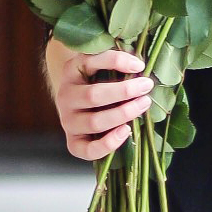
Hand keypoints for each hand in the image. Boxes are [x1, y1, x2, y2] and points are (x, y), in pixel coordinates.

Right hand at [46, 42, 152, 161]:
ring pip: (94, 122)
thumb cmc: (97, 82)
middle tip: (146, 86)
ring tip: (143, 105)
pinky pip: (89, 150)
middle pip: (93, 95)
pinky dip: (109, 143)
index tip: (140, 66)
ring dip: (123, 114)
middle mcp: (65, 96)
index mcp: (71, 70)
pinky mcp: (73, 143)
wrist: (79, 106)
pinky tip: (126, 131)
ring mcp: (68, 121)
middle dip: (124, 91)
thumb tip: (139, 65)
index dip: (117, 62)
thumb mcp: (102, 65)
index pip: (91, 61)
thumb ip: (116, 61)